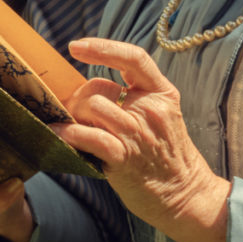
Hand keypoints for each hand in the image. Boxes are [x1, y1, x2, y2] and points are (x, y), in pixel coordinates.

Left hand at [63, 37, 230, 241]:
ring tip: (70, 126)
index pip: (134, 58)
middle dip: (80, 97)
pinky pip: (86, 136)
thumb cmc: (166, 157)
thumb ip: (135, 98)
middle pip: (100, 86)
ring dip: (73, 115)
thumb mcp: (162, 117)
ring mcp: (137, 133)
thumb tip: (92, 88)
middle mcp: (150, 109)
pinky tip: (57, 133)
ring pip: (91, 106)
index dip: (103, 48)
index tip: (76, 46)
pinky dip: (67, 133)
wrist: (185, 195)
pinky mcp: (123, 157)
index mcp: (162, 94)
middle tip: (74, 112)